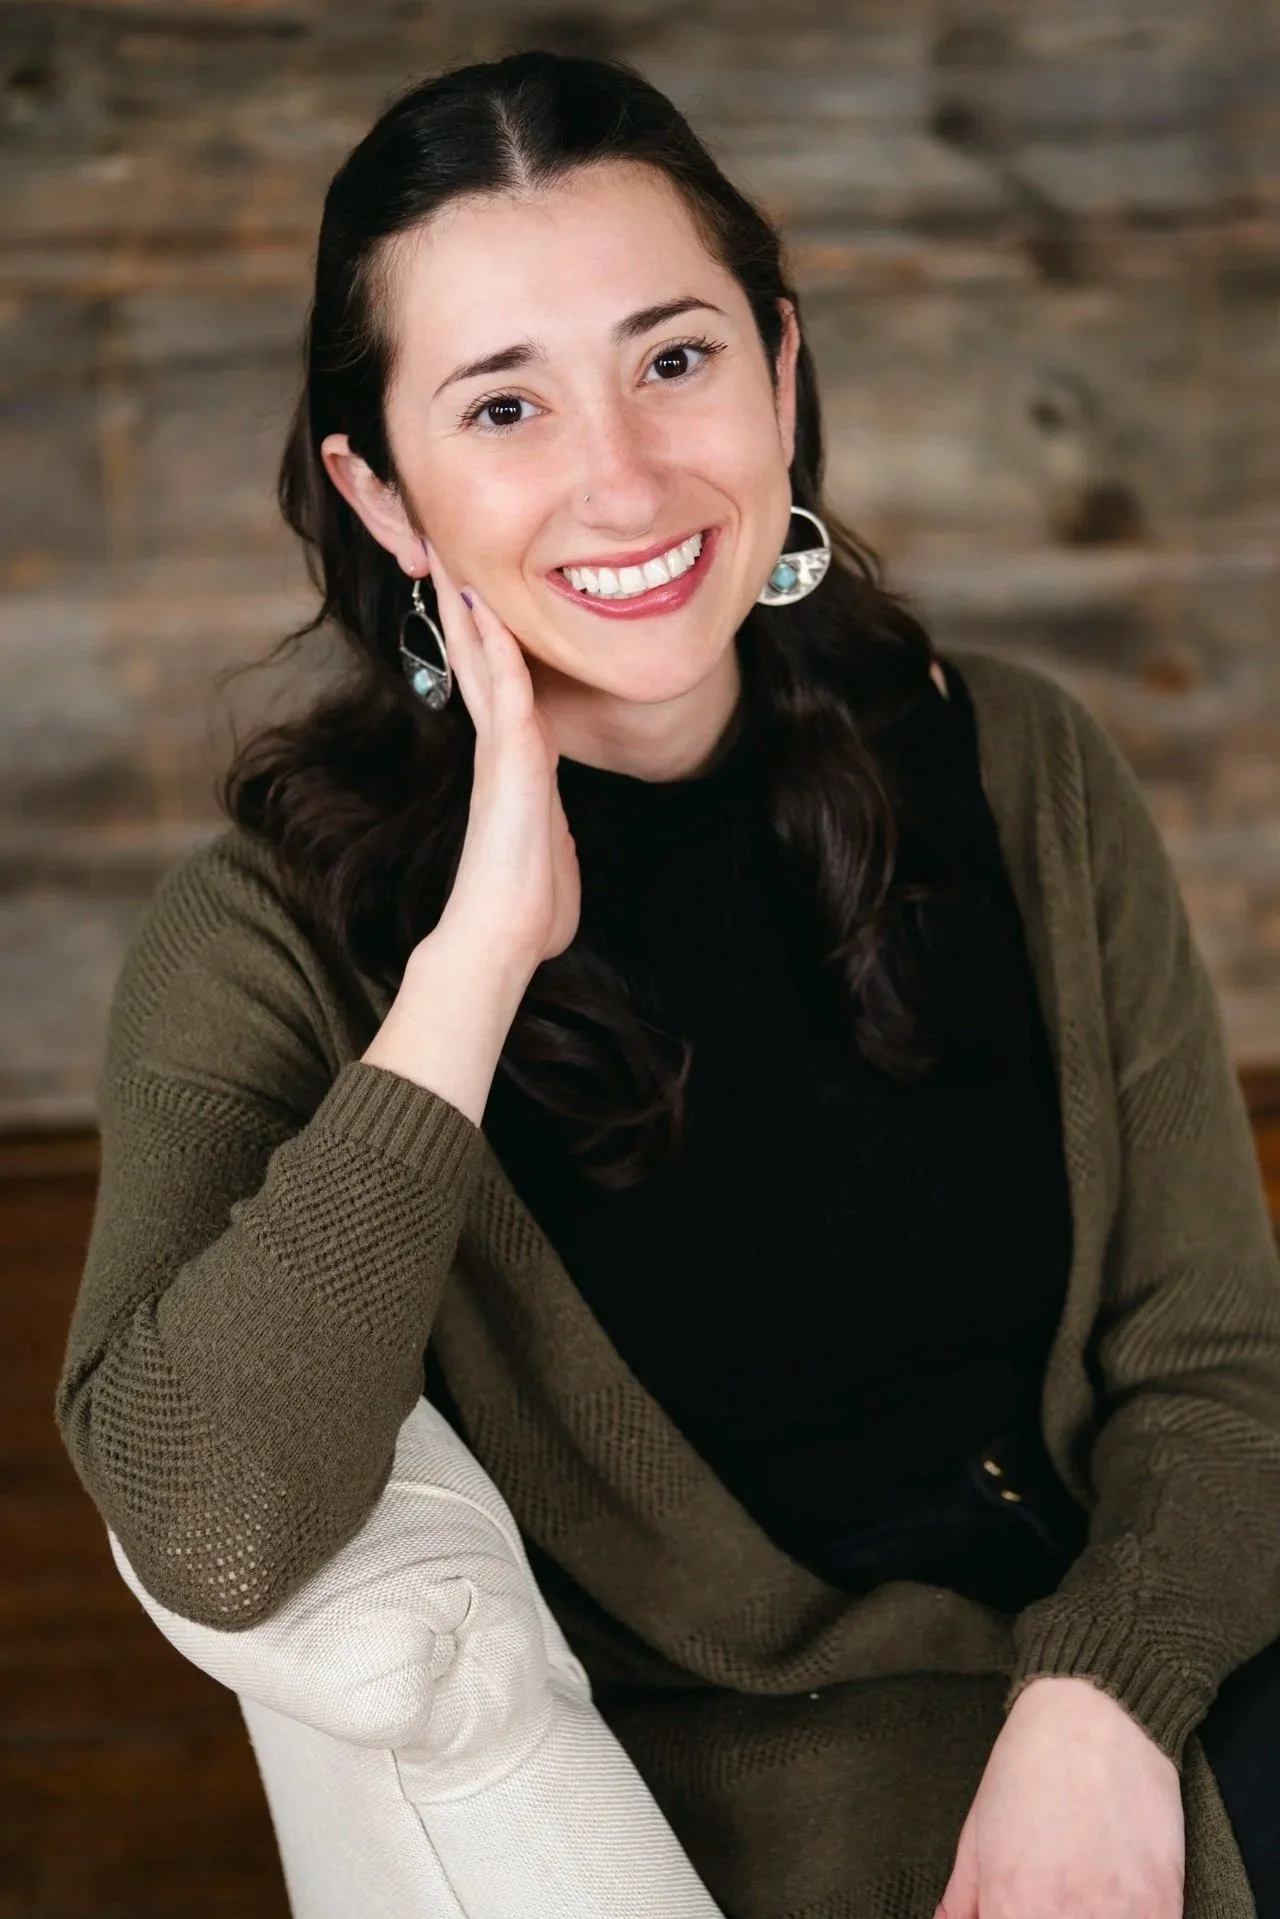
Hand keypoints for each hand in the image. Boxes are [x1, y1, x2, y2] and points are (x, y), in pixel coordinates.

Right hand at [422, 542, 581, 968]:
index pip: (496, 694)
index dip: (485, 648)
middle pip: (480, 666)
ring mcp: (502, 754)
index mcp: (512, 771)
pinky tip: (487, 606)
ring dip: (472, 613)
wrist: (501, 939)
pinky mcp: (510, 761)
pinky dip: (498, 647)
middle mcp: (501, 753)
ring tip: (455, 561)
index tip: (477, 603)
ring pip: (488, 667)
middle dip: (465, 613)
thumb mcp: (545, 859)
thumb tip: (550, 851)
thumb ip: (547, 839)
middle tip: (444, 559)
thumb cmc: (526, 913)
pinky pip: (509, 690)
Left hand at [935, 1675, 1183, 1917]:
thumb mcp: (977, 1829)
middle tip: (1043, 1898)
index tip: (1013, 1910)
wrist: (1098, 1711)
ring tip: (1083, 1894)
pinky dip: (1132, 1918)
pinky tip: (1119, 1900)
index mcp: (1011, 1908)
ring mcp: (1122, 1917)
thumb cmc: (1029, 1764)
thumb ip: (963, 1899)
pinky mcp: (1165, 1904)